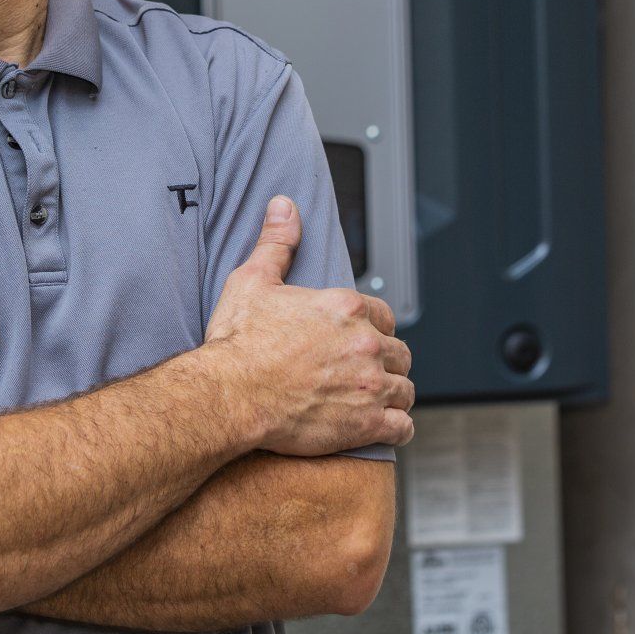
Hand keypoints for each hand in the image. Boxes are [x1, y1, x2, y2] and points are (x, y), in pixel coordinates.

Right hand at [203, 195, 414, 454]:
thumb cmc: (237, 340)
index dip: (374, 328)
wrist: (230, 394)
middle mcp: (365, 343)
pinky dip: (397, 428)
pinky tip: (385, 427)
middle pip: (399, 352)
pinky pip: (402, 427)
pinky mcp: (367, 423)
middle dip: (386, 362)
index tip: (361, 341)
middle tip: (365, 373)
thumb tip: (284, 206)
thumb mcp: (253, 280)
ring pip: (404, 389)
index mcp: (345, 308)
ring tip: (376, 400)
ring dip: (393, 394)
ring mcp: (370, 385)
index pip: (383, 316)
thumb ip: (277, 243)